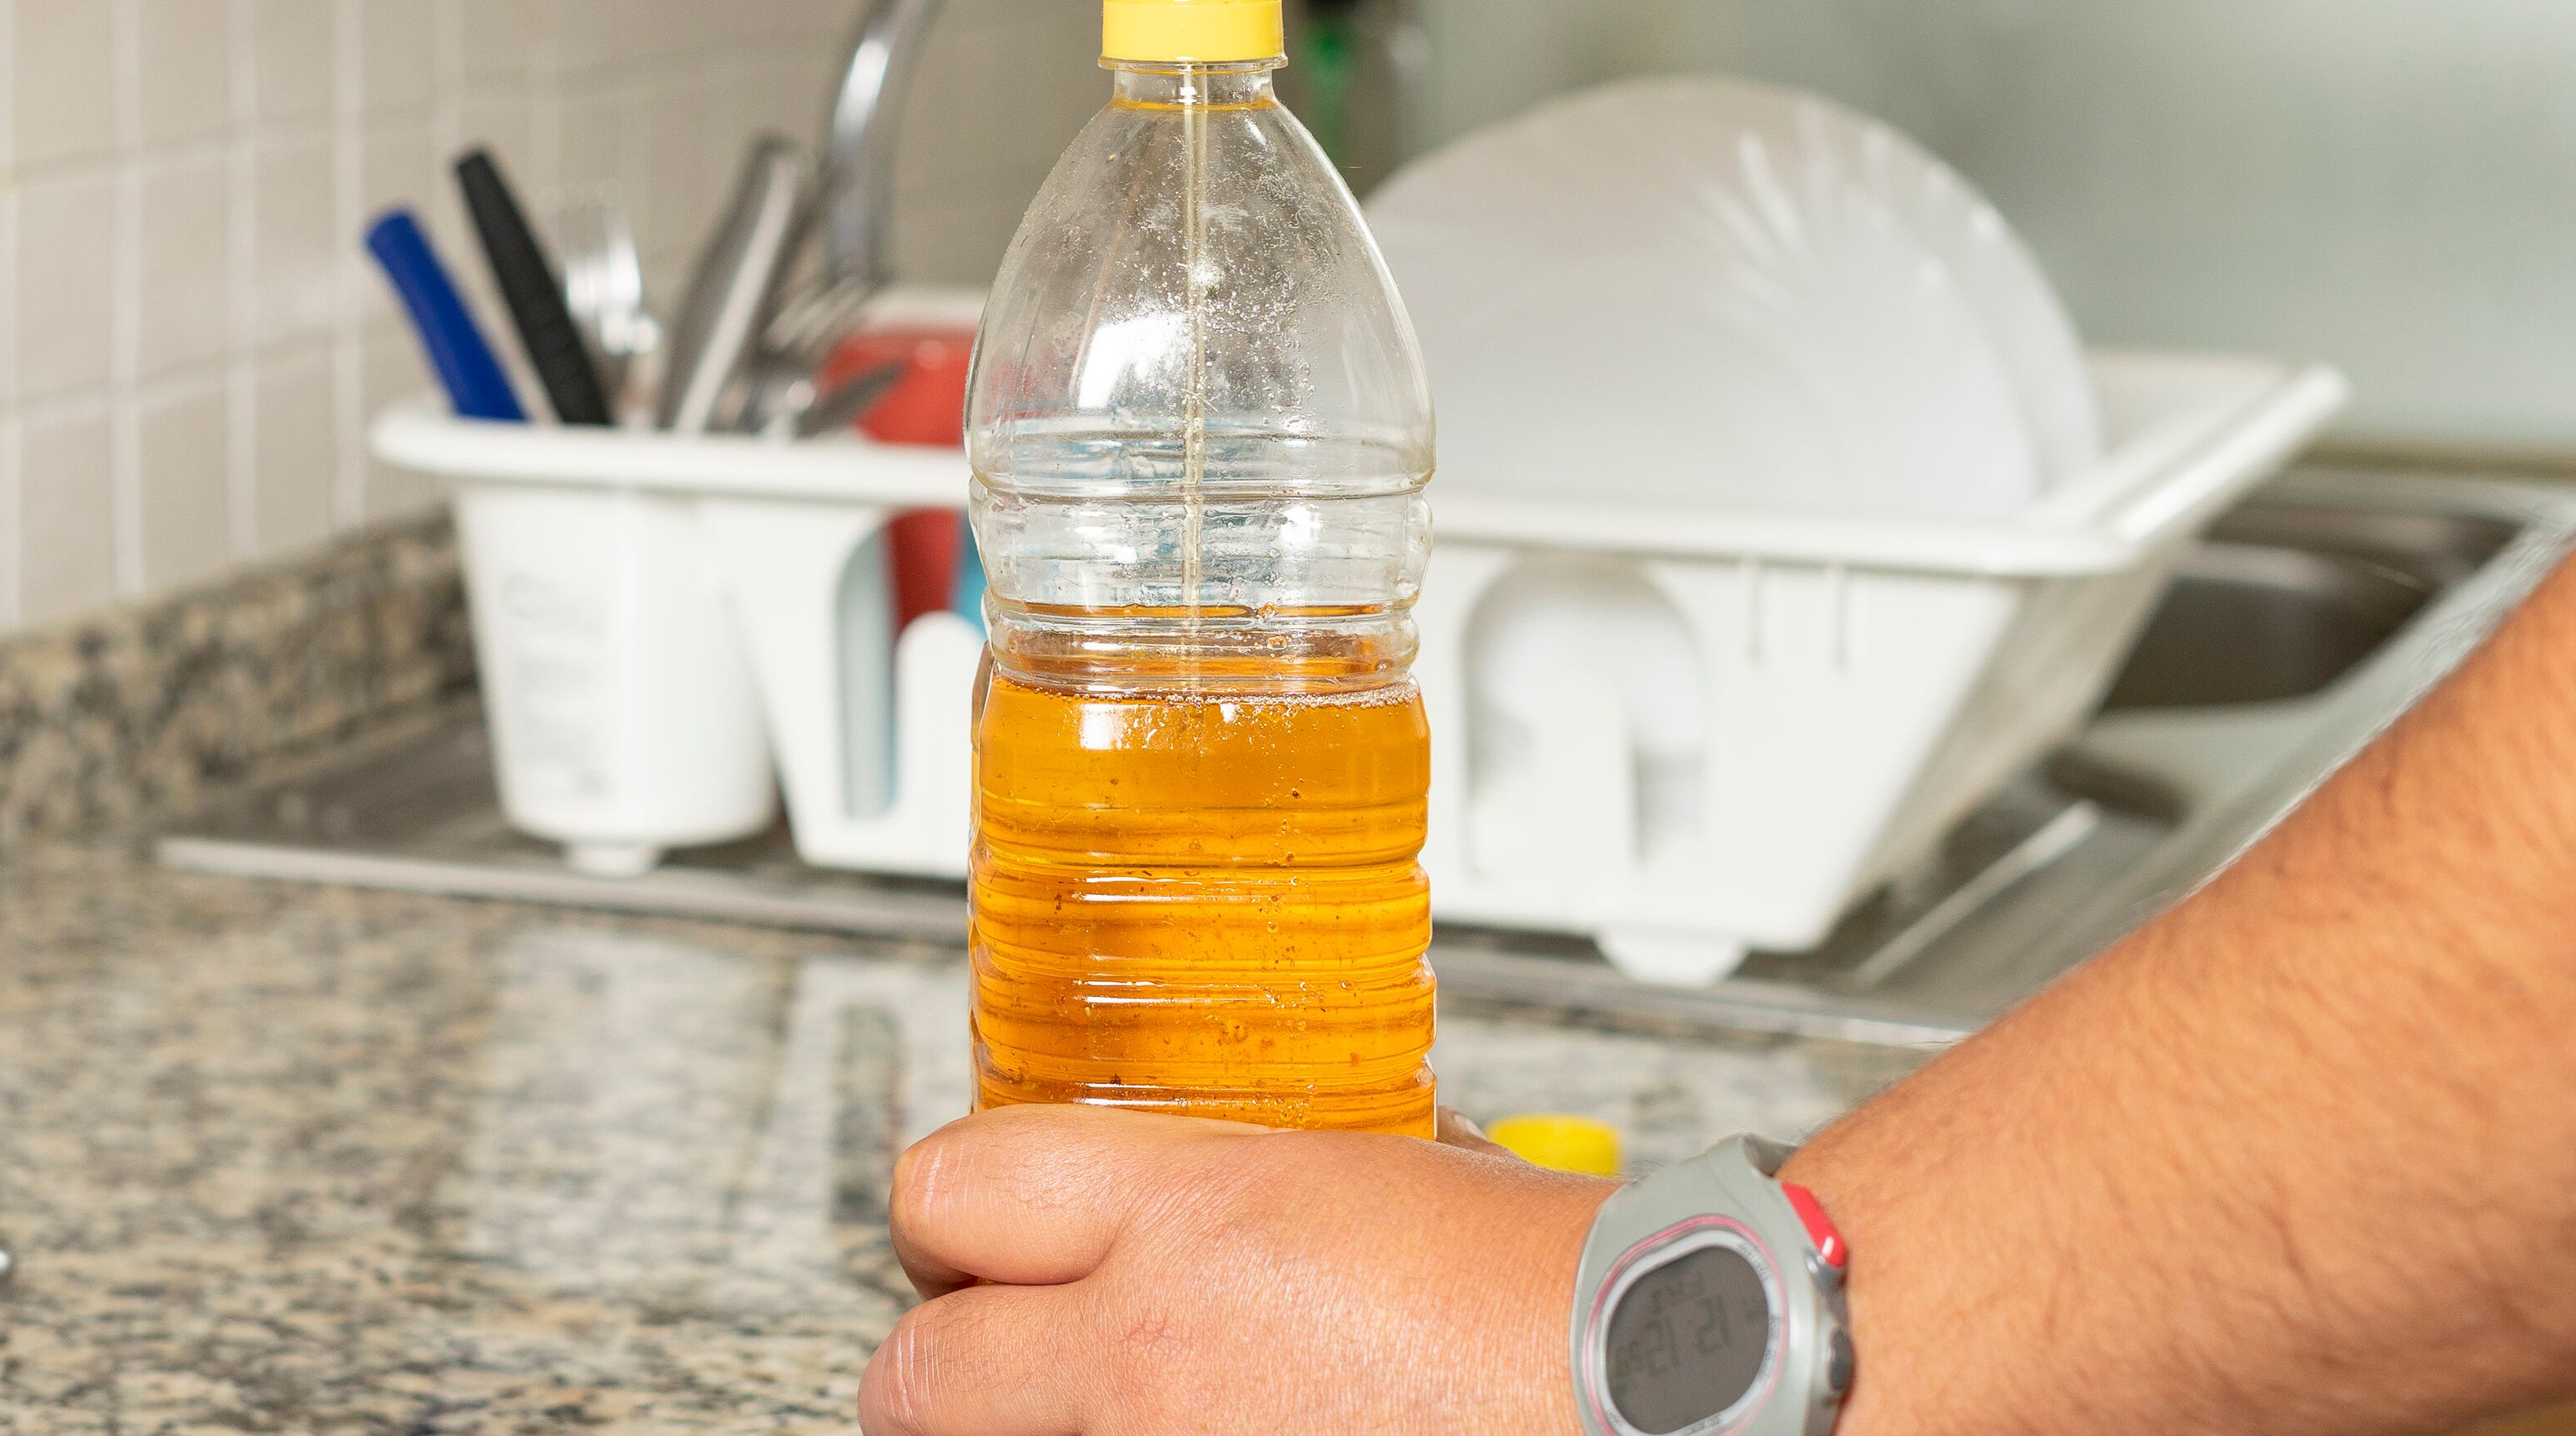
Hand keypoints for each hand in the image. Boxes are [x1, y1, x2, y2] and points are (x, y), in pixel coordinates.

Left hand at [857, 1106, 1609, 1435]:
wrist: (1662, 1391)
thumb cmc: (1550, 1292)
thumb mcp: (1355, 1167)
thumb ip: (1224, 1185)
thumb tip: (1163, 1196)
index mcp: (1184, 1226)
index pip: (942, 1192)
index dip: (948, 1216)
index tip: (968, 1237)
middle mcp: (1148, 1366)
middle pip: (913, 1376)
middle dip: (947, 1363)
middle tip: (993, 1356)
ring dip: (1038, 1429)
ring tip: (1112, 1406)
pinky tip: (1205, 1433)